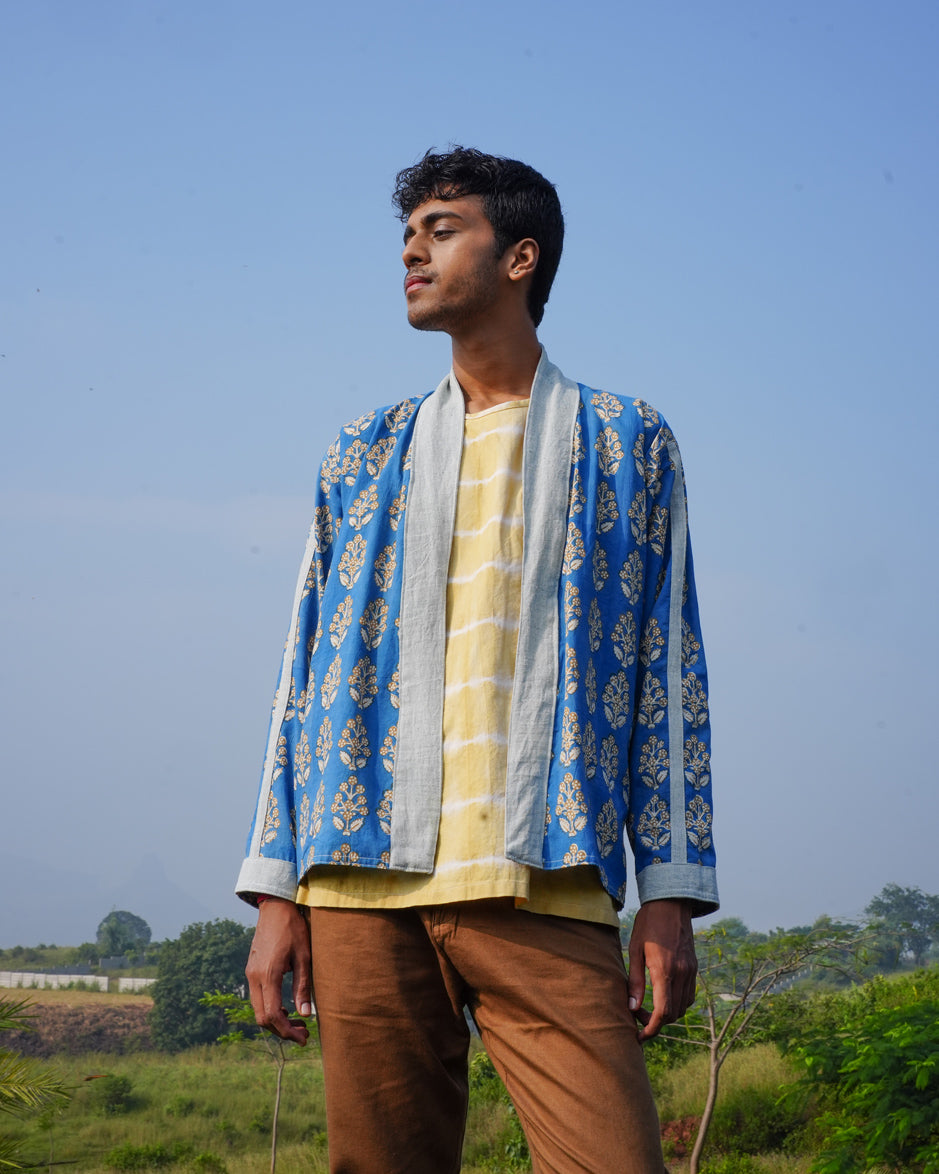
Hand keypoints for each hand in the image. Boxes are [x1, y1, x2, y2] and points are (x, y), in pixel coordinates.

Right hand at [245, 897, 312, 1044]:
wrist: (275, 907)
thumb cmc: (293, 928)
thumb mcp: (304, 956)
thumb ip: (303, 986)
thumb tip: (306, 1014)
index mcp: (268, 975)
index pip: (273, 1015)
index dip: (287, 1032)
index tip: (304, 1038)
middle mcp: (254, 977)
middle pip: (262, 1018)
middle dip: (282, 1031)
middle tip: (304, 1034)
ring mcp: (250, 974)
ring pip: (258, 1009)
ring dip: (276, 1020)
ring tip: (298, 1022)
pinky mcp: (252, 970)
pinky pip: (258, 998)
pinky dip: (271, 1008)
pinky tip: (287, 1007)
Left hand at [626, 898, 696, 1041]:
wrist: (671, 903)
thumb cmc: (648, 923)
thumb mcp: (635, 950)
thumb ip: (634, 981)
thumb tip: (631, 1007)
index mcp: (664, 970)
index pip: (662, 1012)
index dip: (651, 1029)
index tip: (639, 1036)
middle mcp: (681, 974)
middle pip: (674, 1013)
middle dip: (656, 1022)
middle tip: (637, 1014)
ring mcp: (690, 971)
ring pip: (683, 1007)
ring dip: (667, 1014)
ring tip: (648, 1006)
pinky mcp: (693, 967)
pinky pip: (689, 995)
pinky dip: (677, 1003)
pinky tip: (663, 995)